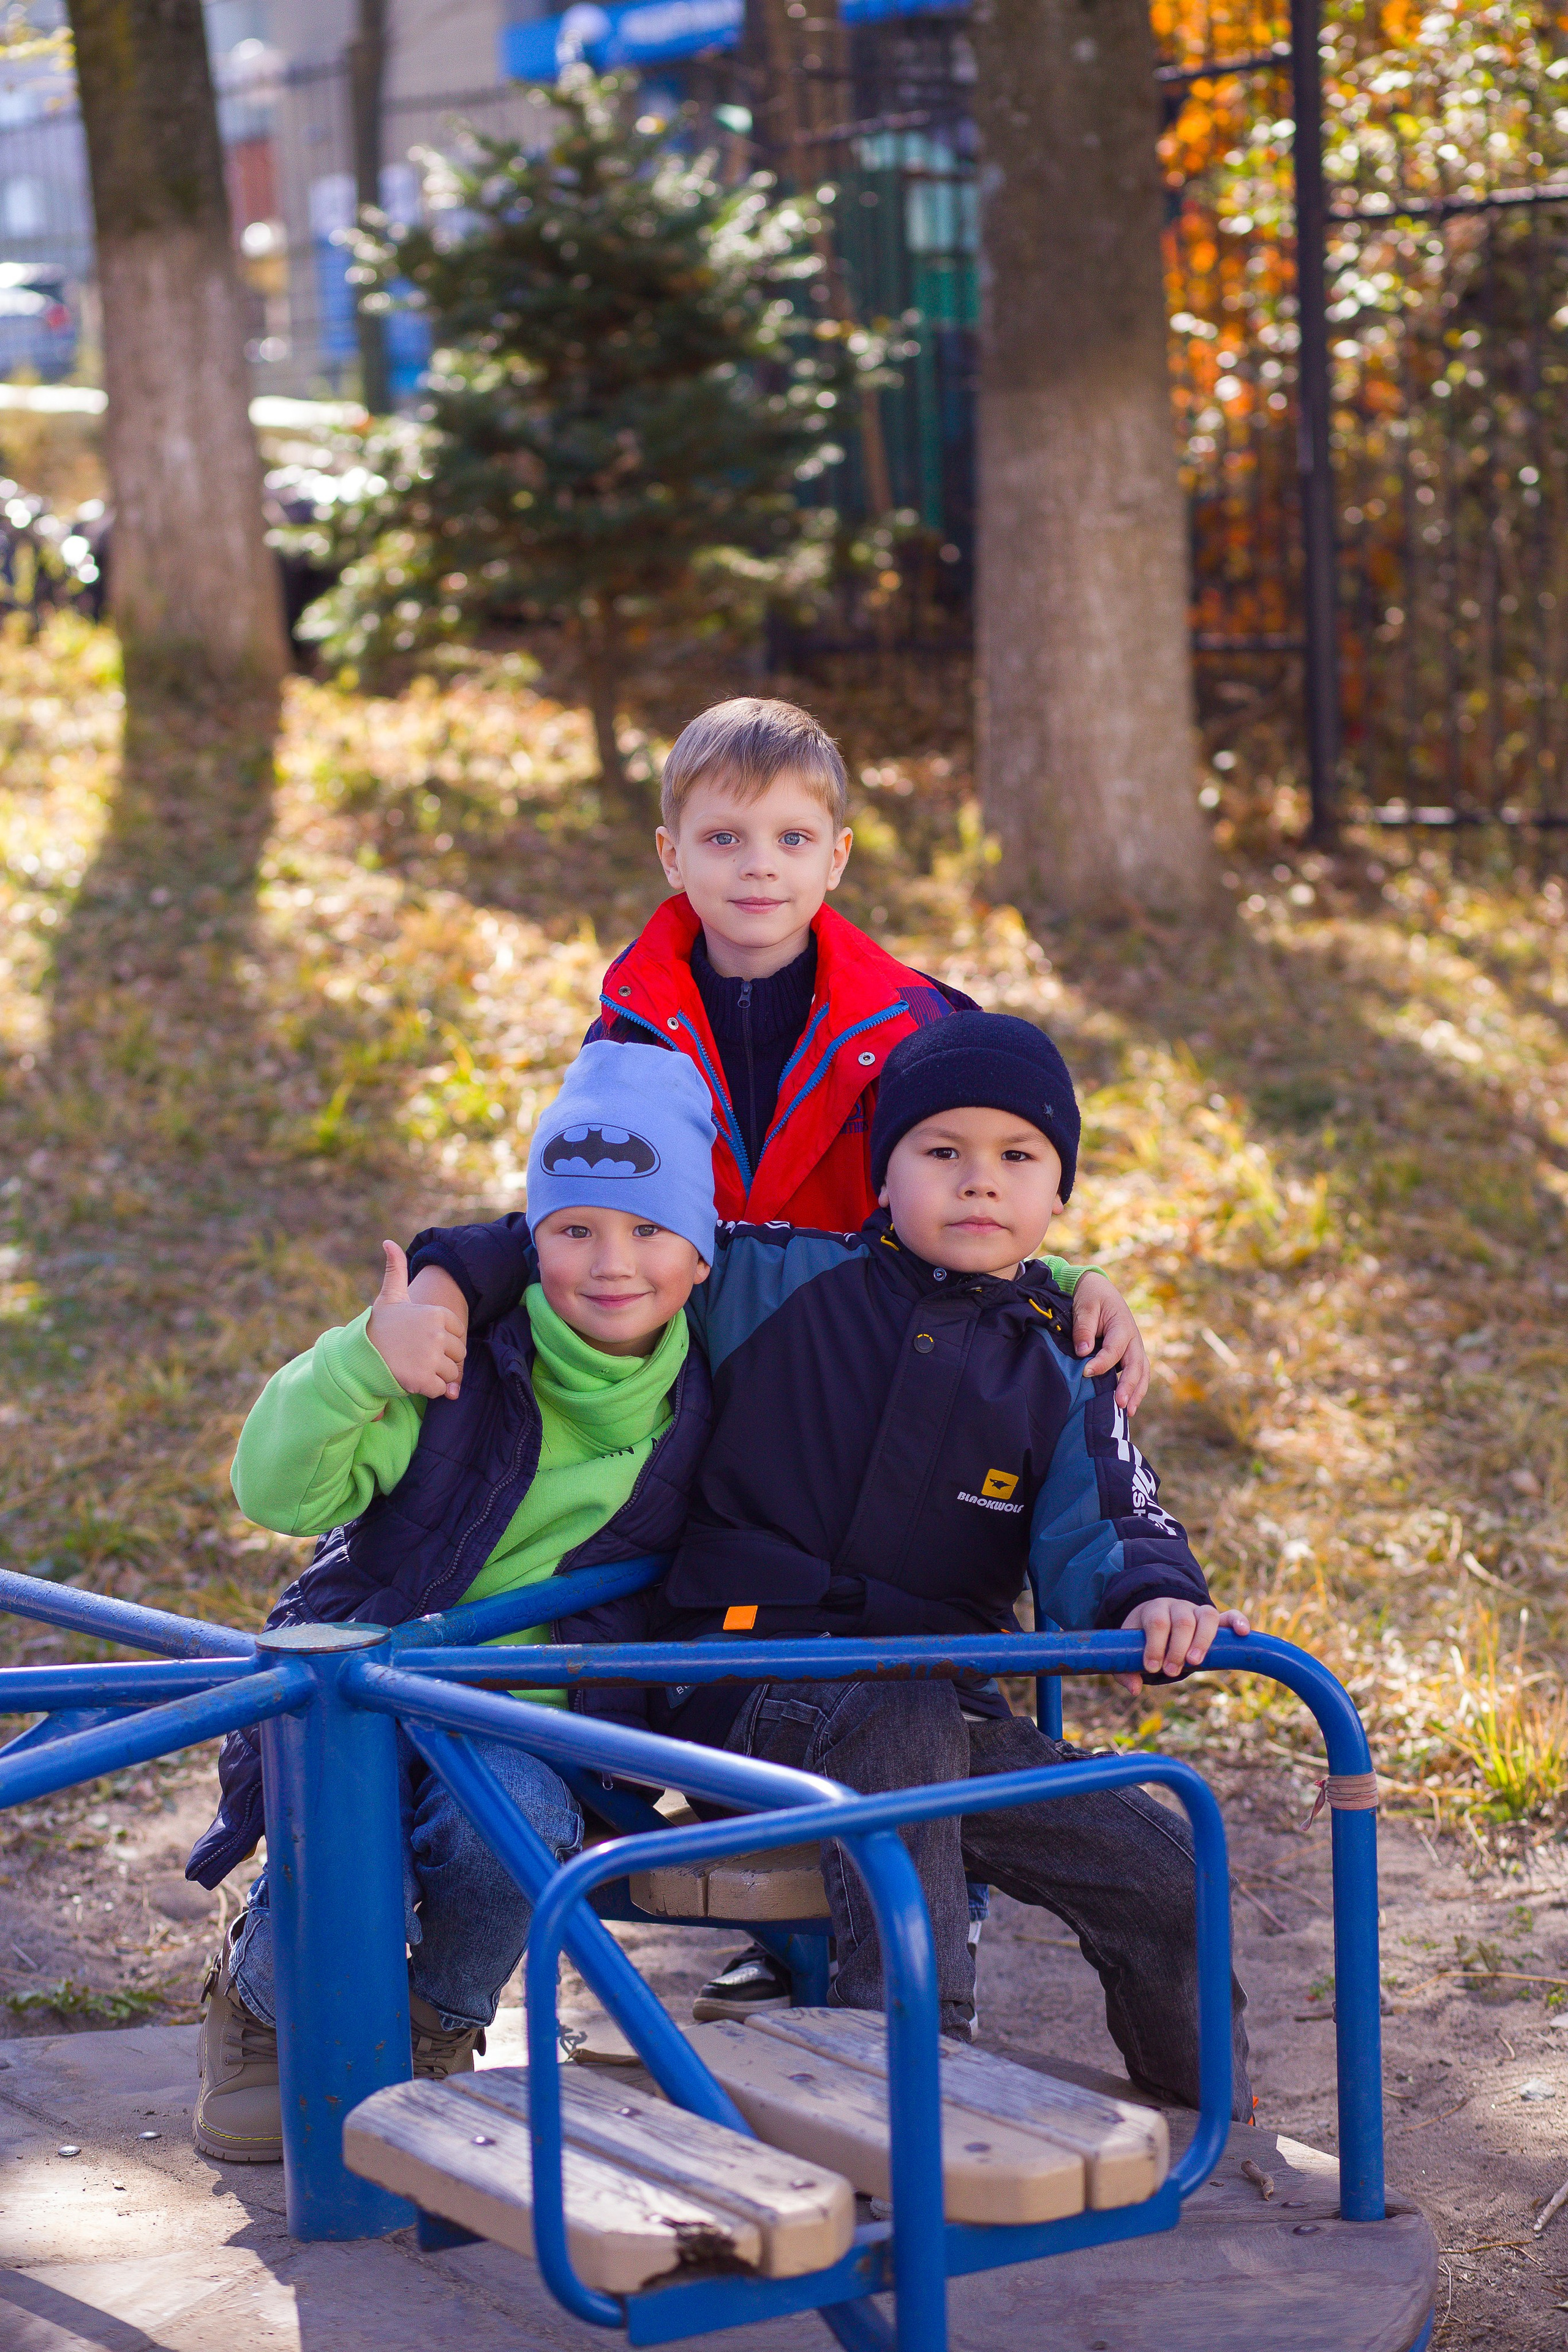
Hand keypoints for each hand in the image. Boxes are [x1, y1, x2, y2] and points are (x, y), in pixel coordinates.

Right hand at [367, 1243, 467, 1399]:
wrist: (358, 1356)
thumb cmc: (379, 1326)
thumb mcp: (390, 1296)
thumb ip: (396, 1270)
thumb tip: (388, 1242)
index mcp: (437, 1314)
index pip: (459, 1333)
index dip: (444, 1340)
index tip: (423, 1340)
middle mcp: (438, 1334)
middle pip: (458, 1354)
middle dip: (442, 1359)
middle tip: (418, 1356)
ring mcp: (432, 1357)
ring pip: (452, 1373)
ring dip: (437, 1375)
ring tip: (415, 1366)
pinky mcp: (425, 1380)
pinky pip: (443, 1390)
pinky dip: (432, 1390)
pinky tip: (415, 1379)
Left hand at [1072, 1272, 1149, 1412]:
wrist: (1098, 1288)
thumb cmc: (1091, 1297)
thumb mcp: (1085, 1306)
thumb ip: (1084, 1328)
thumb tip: (1083, 1352)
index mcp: (1122, 1326)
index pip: (1114, 1350)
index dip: (1101, 1363)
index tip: (1085, 1373)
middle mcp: (1133, 1339)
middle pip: (1136, 1366)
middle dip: (1129, 1386)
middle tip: (1119, 1404)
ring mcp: (1134, 1348)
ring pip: (1141, 1373)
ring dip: (1137, 1392)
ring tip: (1129, 1412)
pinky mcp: (1130, 1354)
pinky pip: (1137, 1373)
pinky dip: (1136, 1389)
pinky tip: (1127, 1406)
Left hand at [1116, 1598, 1249, 1692]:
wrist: (1159, 1616)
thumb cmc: (1144, 1638)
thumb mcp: (1129, 1649)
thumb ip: (1126, 1669)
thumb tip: (1135, 1689)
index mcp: (1154, 1610)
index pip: (1157, 1621)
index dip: (1155, 1644)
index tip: (1151, 1667)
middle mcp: (1177, 1607)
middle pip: (1182, 1620)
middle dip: (1177, 1647)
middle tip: (1171, 1670)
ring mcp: (1198, 1611)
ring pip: (1206, 1616)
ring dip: (1202, 1640)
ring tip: (1194, 1662)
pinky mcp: (1216, 1619)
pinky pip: (1230, 1615)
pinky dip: (1238, 1621)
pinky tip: (1242, 1633)